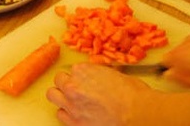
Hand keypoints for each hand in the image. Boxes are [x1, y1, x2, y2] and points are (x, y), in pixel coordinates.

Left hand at [47, 63, 189, 124]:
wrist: (137, 114)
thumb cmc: (133, 95)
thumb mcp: (118, 75)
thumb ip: (103, 74)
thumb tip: (103, 76)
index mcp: (83, 70)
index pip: (72, 69)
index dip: (79, 76)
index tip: (85, 81)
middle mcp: (73, 85)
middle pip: (59, 80)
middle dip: (66, 83)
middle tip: (75, 89)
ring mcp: (71, 104)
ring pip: (53, 95)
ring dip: (61, 96)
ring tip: (71, 101)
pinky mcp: (73, 122)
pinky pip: (60, 114)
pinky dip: (66, 114)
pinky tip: (76, 114)